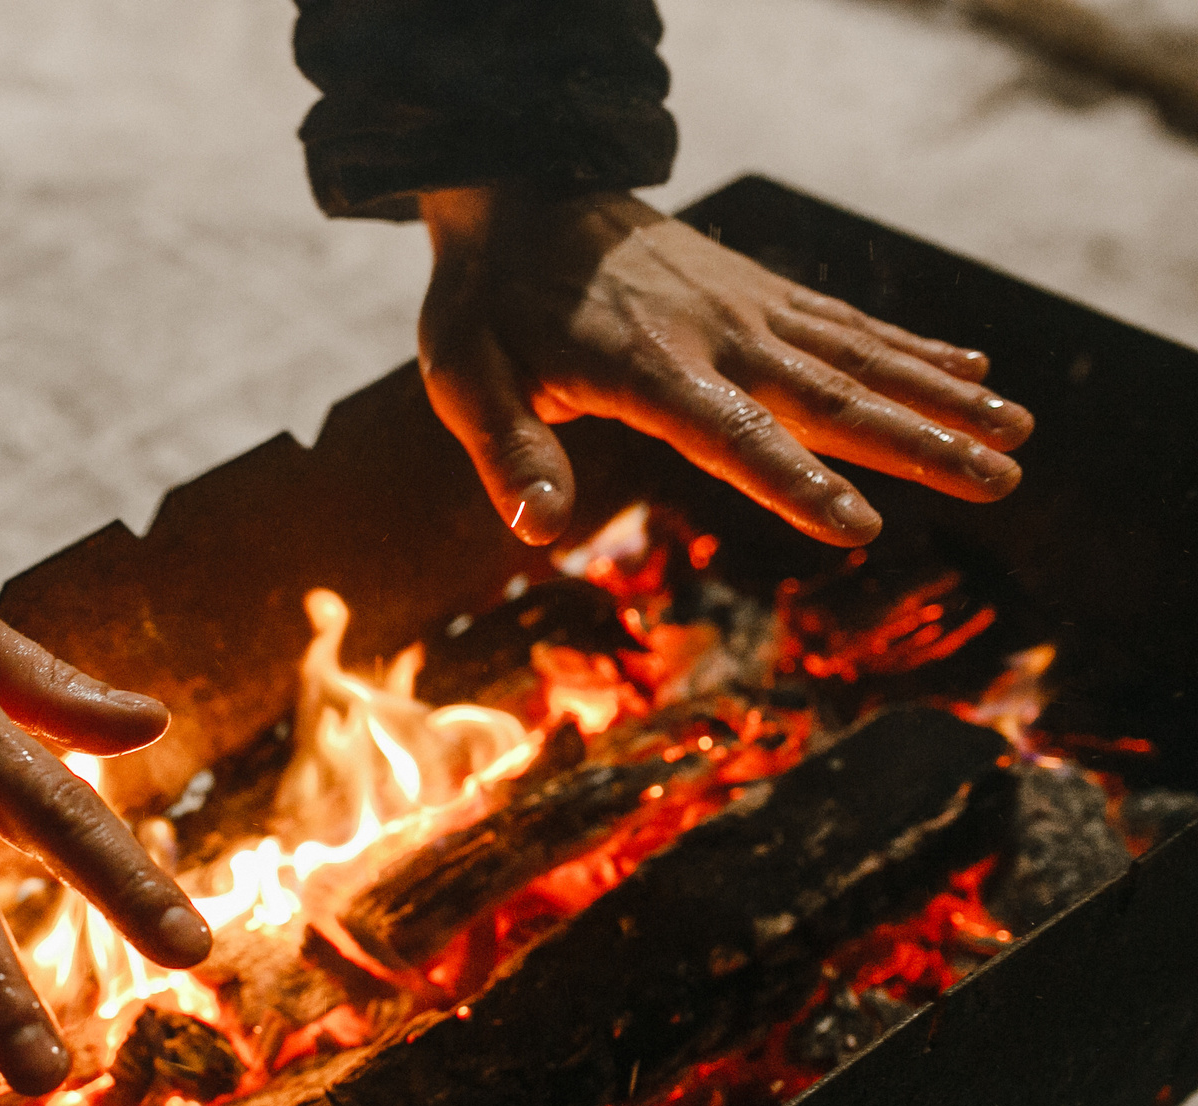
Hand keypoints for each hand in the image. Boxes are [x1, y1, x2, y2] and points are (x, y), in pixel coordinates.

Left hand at [414, 187, 1034, 547]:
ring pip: (860, 357)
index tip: (861, 525)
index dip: (795, 481)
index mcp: (647, 368)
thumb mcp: (466, 377)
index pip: (733, 435)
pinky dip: (915, 346)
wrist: (522, 195)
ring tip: (1018, 434)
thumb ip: (508, 452)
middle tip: (1002, 480)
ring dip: (942, 396)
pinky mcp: (760, 292)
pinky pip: (847, 323)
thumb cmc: (490, 304)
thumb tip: (535, 529)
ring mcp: (748, 308)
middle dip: (919, 443)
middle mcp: (717, 335)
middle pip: (829, 397)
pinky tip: (974, 371)